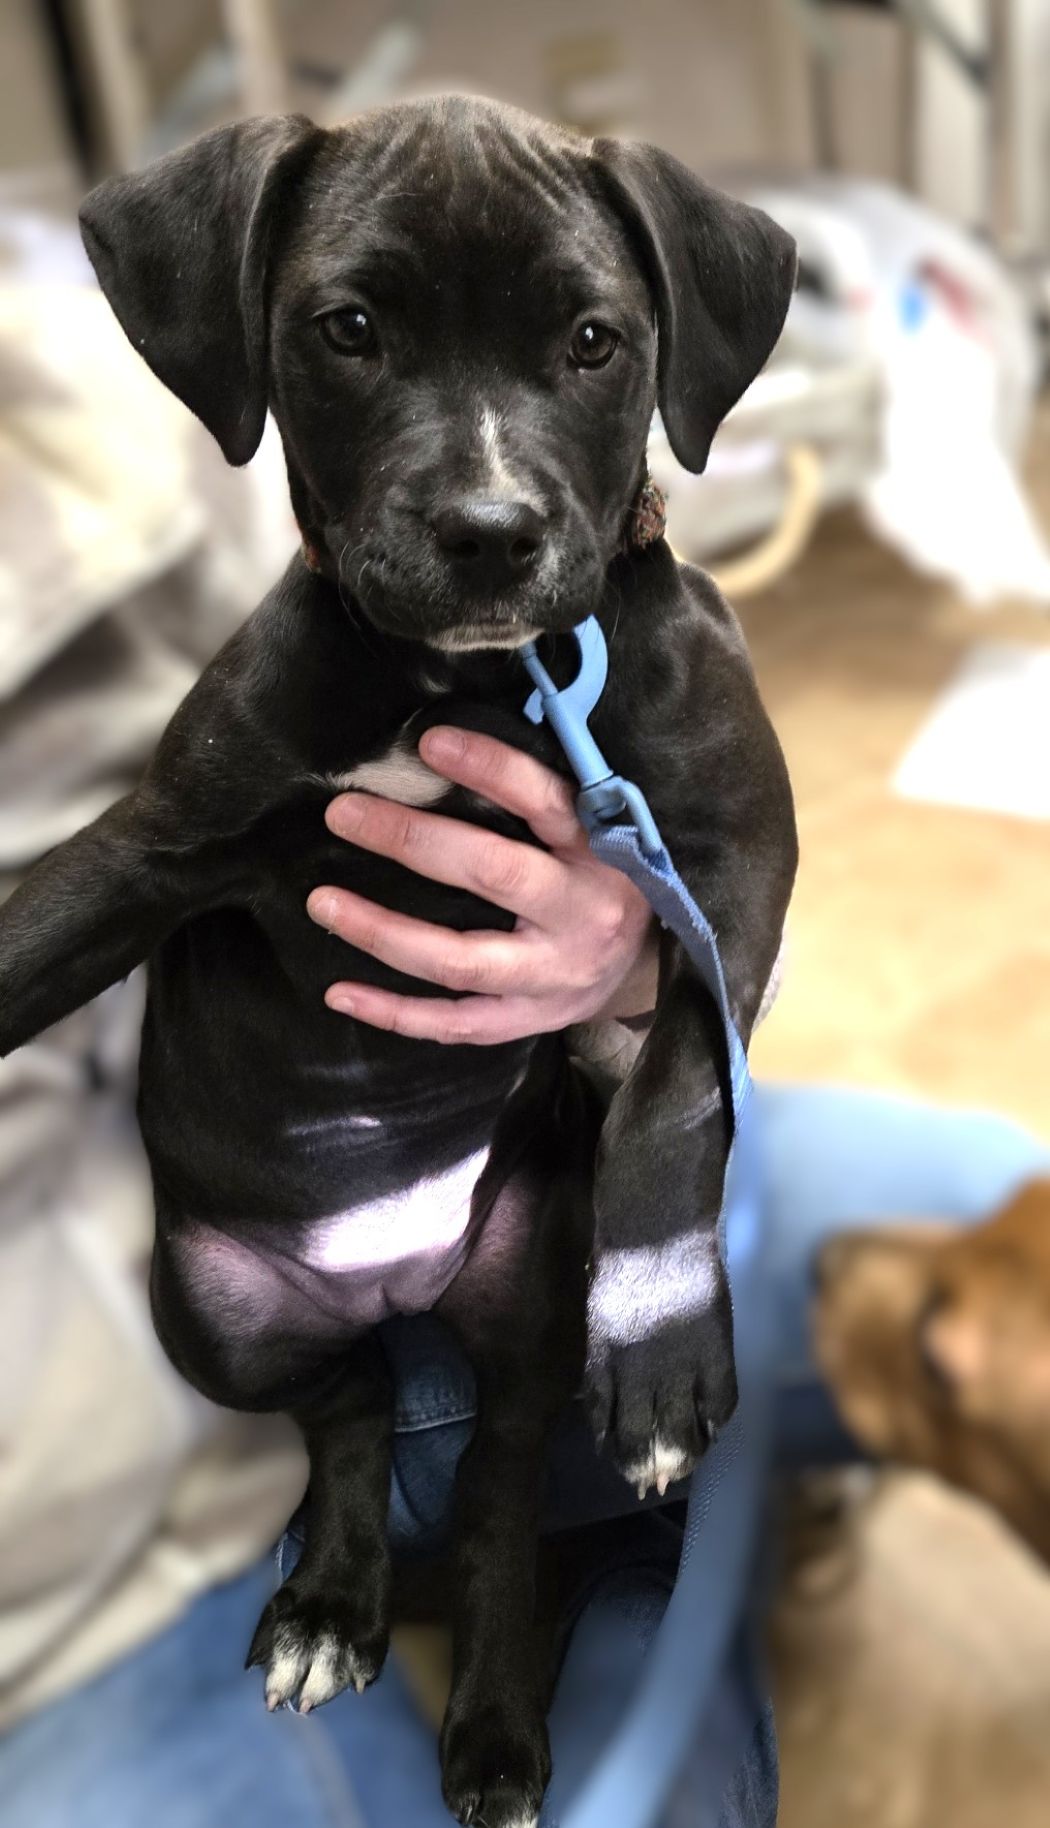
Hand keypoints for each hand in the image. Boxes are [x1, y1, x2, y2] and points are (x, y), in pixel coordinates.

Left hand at [307, 727, 657, 1044]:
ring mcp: (553, 977)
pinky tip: (339, 993)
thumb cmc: (604, 877)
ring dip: (383, 932)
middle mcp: (581, 916)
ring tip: (324, 902)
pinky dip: (394, 1013)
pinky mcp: (528, 1020)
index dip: (491, 767)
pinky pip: (454, 1024)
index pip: (545, 800)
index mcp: (603, 853)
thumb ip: (544, 795)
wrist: (645, 967)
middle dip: (410, 840)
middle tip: (342, 814)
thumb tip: (452, 739)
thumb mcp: (599, 830)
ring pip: (458, 960)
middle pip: (491, 873)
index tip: (430, 741)